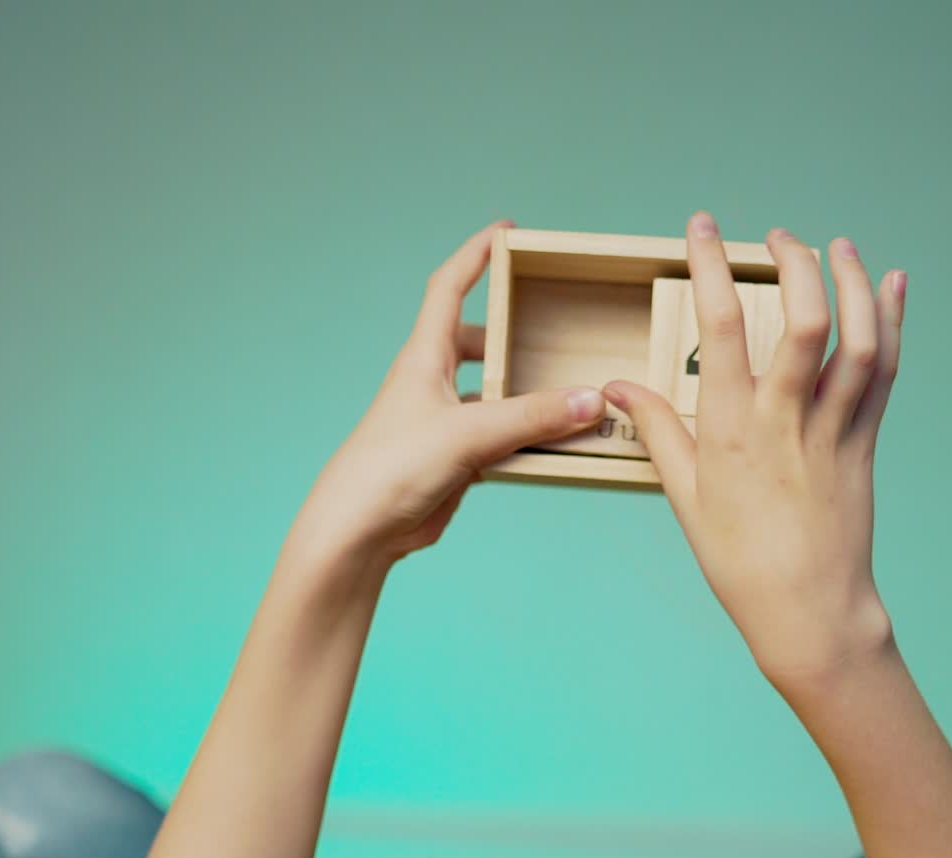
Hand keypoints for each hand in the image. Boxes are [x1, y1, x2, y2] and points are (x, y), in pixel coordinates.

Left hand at [302, 219, 605, 566]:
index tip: (507, 232)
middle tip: (553, 326)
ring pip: (494, 394)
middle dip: (513, 332)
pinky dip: (527, 439)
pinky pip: (500, 439)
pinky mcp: (454, 461)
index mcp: (424, 358)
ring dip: (527, 392)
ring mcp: (444, 423)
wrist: (360, 530)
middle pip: (478, 341)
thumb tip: (591, 399)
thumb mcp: (469, 434)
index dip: (475, 256)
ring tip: (569, 389)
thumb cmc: (392, 469)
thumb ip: (532, 417)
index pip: (449, 289)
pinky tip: (555, 444)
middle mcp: (433, 384)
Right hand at [604, 213, 906, 687]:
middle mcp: (785, 423)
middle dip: (793, 263)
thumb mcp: (685, 497)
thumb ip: (657, 432)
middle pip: (804, 321)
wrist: (809, 613)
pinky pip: (885, 373)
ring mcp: (833, 432)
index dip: (712, 267)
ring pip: (857, 340)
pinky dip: (892, 323)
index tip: (703, 226)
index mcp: (731, 432)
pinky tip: (893, 285)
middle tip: (776, 236)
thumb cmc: (739, 563)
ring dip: (852, 282)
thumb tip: (618, 386)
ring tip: (838, 245)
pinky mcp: (865, 444)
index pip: (722, 329)